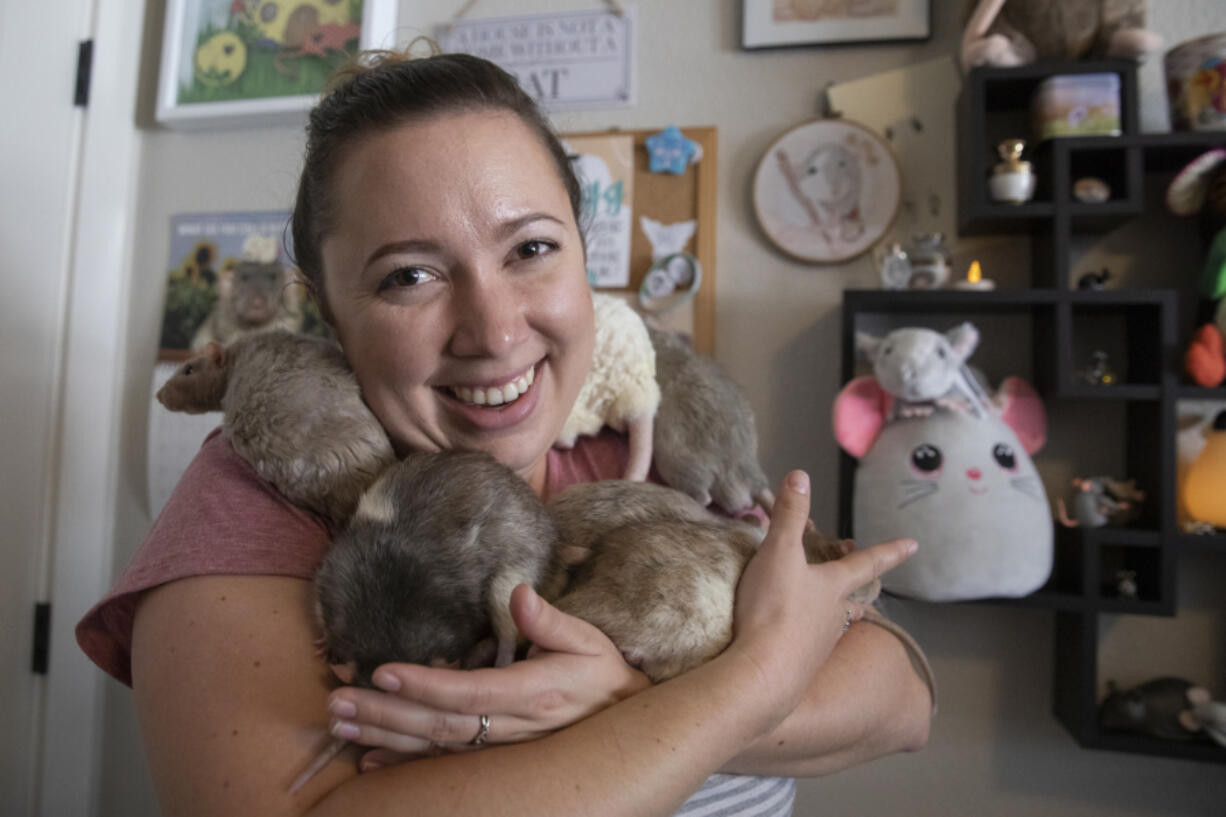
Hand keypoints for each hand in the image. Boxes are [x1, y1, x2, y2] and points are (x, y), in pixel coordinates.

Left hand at [326, 584, 649, 770]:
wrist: (624, 722)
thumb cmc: (602, 674)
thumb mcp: (587, 640)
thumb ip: (550, 621)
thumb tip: (519, 593)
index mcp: (531, 694)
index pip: (466, 693)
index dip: (422, 685)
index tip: (382, 672)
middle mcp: (510, 727)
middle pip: (437, 725)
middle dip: (383, 714)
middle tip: (337, 702)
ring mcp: (499, 747)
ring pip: (432, 746)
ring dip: (382, 735)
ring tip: (339, 723)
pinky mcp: (493, 754)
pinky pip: (442, 763)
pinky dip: (403, 762)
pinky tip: (368, 760)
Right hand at [726, 470, 915, 722]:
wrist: (764, 675)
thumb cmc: (775, 609)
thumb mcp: (778, 554)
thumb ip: (789, 515)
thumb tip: (801, 474)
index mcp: (834, 587)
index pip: (868, 564)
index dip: (889, 552)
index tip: (914, 545)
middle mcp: (834, 616)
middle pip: (854, 600)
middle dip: (860, 591)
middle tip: (870, 588)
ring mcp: (819, 644)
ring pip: (833, 623)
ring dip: (832, 614)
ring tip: (827, 611)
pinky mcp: (799, 666)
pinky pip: (808, 644)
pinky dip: (804, 635)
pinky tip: (793, 638)